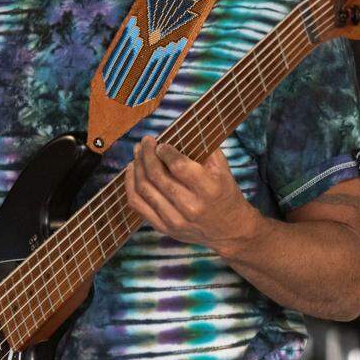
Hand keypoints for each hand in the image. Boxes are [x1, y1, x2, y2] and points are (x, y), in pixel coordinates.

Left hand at [125, 136, 259, 254]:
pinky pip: (137, 204)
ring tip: (138, 152)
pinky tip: (132, 170)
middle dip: (146, 154)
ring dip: (137, 166)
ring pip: (144, 189)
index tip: (160, 143)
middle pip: (157, 176)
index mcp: (208, 190)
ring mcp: (175, 220)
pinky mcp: (163, 228)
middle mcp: (191, 207)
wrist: (229, 230)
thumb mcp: (223, 169)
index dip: (165, 151)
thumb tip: (180, 129)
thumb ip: (204, 148)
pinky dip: (130, 184)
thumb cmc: (224, 192)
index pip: (179, 167)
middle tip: (146, 141)